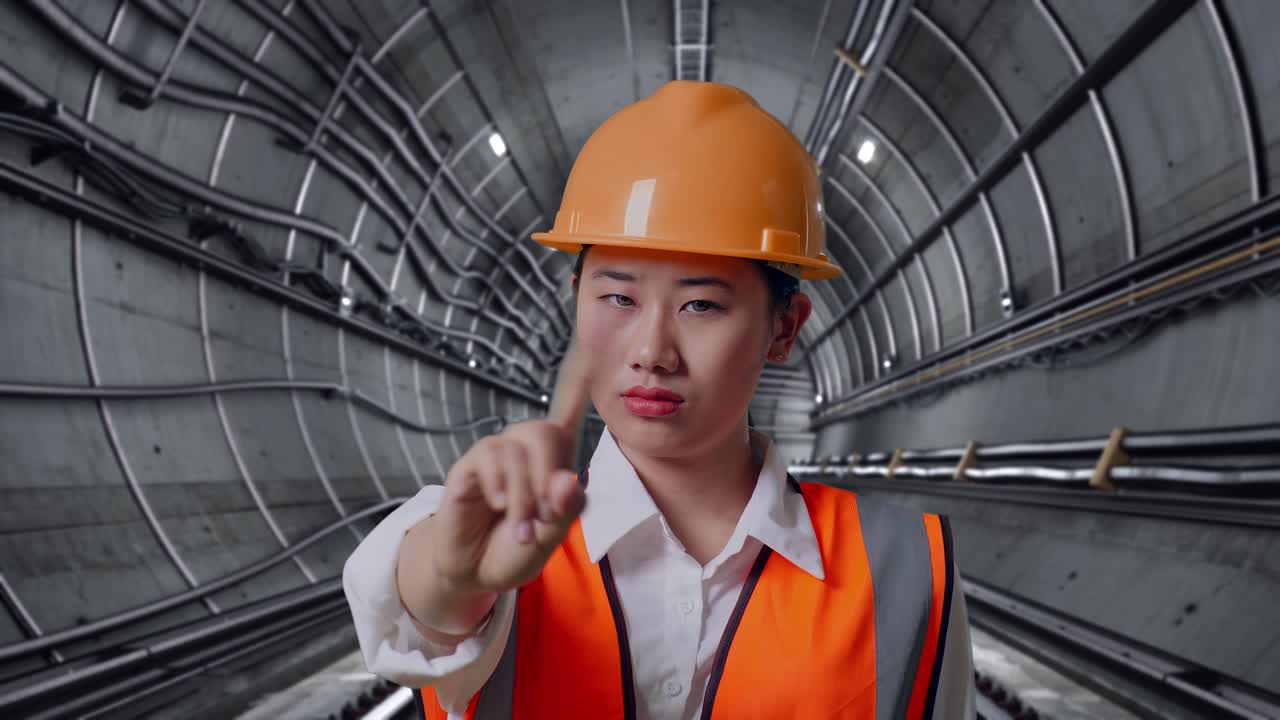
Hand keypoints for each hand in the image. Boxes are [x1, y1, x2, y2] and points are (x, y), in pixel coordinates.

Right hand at [429, 337, 591, 594]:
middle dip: (548, 477)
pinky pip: (490, 457)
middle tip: (543, 519)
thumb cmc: (518, 548)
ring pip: (518, 449)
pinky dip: (502, 484)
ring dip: (524, 495)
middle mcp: (525, 449)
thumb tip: (567, 480)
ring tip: (522, 530)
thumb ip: (564, 510)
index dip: (577, 382)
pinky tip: (500, 505)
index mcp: (554, 461)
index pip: (567, 413)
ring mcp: (496, 455)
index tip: (588, 349)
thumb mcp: (551, 537)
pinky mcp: (470, 466)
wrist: (476, 570)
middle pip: (544, 432)